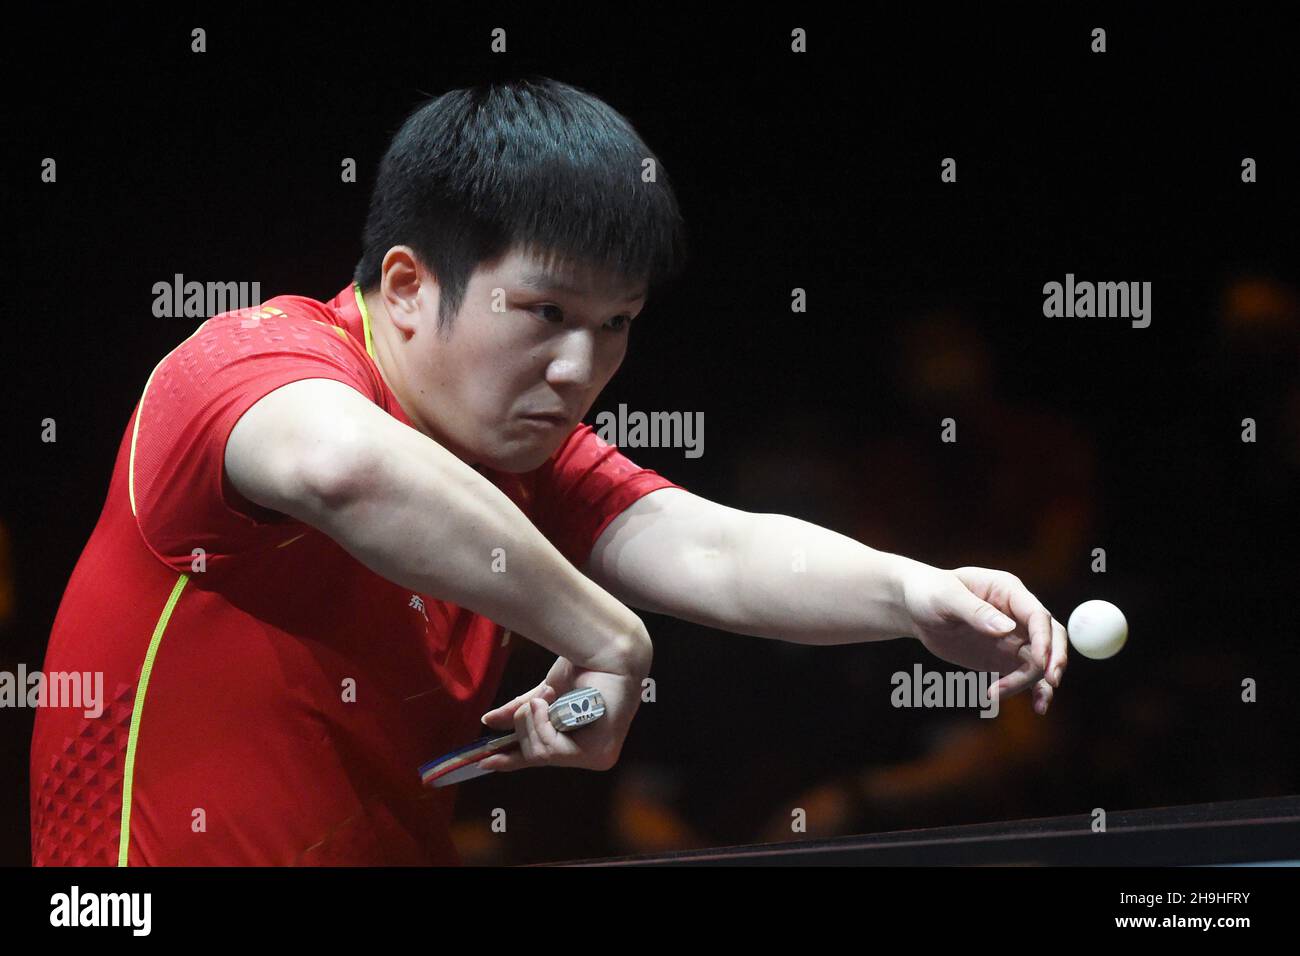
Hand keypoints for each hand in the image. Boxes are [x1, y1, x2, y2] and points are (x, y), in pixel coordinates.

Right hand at [476, 655, 644, 772]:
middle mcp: (589, 755)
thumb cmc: (584, 667)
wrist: (606, 652)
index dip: (513, 760)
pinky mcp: (601, 753)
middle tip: (535, 701)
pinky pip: (554, 750)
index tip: (485, 762)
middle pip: (535, 756)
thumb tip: (488, 721)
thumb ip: (521, 711)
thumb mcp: (545, 693)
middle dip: (525, 725)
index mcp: (578, 740)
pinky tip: (551, 704)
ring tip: (546, 698)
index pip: (541, 756)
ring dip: (534, 720)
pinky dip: (544, 723)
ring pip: (542, 753)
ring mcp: (597, 758)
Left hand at [899, 564, 1066, 713]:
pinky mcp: (1004, 658)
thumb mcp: (947, 597)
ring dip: (1031, 683)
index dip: (1044, 639)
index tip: (1040, 662)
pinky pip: (1027, 677)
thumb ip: (976, 611)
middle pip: (1051, 638)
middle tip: (1050, 682)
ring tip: (996, 694)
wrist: (915, 608)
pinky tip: (1036, 707)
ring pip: (1039, 663)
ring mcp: (1014, 638)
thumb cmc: (929, 592)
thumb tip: (1007, 629)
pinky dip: (1033, 691)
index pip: (1037, 615)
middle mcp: (1018, 615)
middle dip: (1054, 660)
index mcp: (1008, 591)